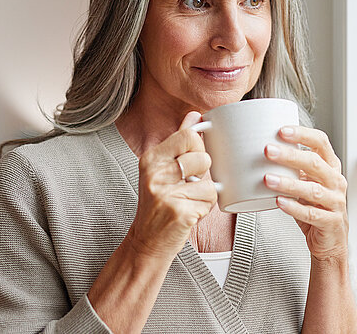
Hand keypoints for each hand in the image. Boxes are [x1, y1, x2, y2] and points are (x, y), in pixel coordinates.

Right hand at [126, 111, 216, 258]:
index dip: (199, 147)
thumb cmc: (158, 204)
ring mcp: (165, 193)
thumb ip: (179, 141)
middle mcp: (155, 173)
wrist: (146, 242)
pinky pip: (210, 200)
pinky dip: (205, 208)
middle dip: (203, 172)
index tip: (192, 160)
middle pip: (202, 156)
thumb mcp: (162, 169)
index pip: (188, 135)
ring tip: (187, 200)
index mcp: (151, 158)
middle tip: (188, 184)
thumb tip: (195, 115)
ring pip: (209, 181)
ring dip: (205, 193)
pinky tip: (189, 213)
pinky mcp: (178, 211)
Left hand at [263, 126, 348, 260]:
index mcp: (330, 167)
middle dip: (290, 155)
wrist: (330, 241)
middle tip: (267, 150)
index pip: (321, 142)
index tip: (281, 130)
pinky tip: (278, 202)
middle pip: (315, 163)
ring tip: (267, 179)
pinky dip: (294, 207)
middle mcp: (335, 182)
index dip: (302, 134)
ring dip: (288, 183)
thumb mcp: (306, 183)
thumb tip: (263, 152)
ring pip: (312, 189)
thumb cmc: (315, 208)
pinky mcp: (330, 222)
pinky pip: (311, 213)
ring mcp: (335, 202)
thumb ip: (292, 169)